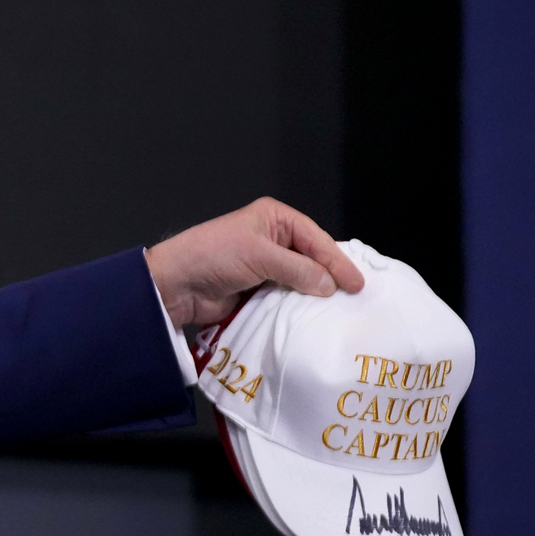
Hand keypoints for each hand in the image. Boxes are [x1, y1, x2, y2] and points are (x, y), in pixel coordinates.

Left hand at [144, 197, 364, 327]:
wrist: (177, 285)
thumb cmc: (214, 257)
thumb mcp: (259, 256)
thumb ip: (298, 270)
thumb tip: (330, 286)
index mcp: (274, 218)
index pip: (315, 238)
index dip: (337, 260)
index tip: (357, 284)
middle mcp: (273, 238)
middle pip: (312, 258)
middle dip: (331, 276)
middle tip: (357, 297)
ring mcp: (267, 265)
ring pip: (302, 279)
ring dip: (317, 294)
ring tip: (342, 310)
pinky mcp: (260, 289)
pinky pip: (288, 296)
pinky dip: (301, 306)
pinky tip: (317, 317)